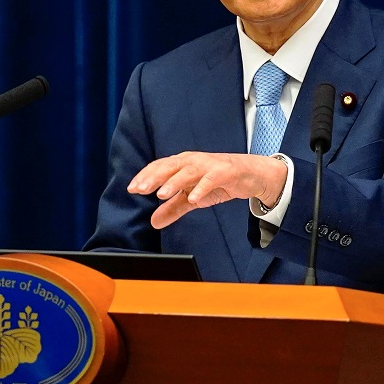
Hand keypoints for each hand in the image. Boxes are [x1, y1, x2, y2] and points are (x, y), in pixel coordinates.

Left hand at [127, 151, 287, 229]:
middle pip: (169, 166)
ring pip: (187, 171)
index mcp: (183, 164)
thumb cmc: (219, 181)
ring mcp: (209, 165)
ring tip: (161, 194)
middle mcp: (193, 161)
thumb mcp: (193, 197)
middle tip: (140, 189)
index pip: (160, 167)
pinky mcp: (225, 171)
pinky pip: (211, 179)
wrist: (250, 174)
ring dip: (173, 182)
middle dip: (153, 177)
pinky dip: (201, 187)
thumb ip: (174, 208)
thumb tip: (153, 221)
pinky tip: (192, 198)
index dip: (145, 176)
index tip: (132, 189)